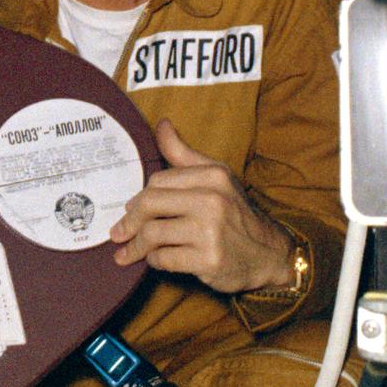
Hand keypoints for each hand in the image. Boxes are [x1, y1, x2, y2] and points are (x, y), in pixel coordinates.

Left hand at [107, 118, 292, 293]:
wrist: (269, 254)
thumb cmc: (234, 213)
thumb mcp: (216, 176)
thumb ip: (183, 152)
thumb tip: (162, 124)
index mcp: (213, 176)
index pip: (157, 181)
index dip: (138, 198)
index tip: (129, 210)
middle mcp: (213, 201)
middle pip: (149, 205)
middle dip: (128, 221)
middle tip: (118, 233)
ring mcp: (212, 232)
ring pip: (152, 234)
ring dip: (136, 246)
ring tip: (129, 252)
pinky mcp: (209, 260)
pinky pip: (164, 259)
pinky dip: (154, 261)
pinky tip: (156, 260)